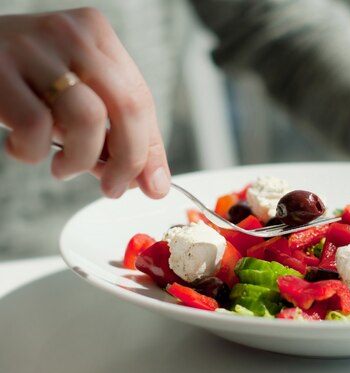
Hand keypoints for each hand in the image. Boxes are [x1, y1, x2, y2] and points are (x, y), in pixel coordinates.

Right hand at [0, 8, 169, 198]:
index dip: (151, 148)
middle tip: (114, 188)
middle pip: (127, 106)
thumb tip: (151, 181)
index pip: (141, 98)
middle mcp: (71, 34)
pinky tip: (22, 147)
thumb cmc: (21, 82)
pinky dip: (33, 152)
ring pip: (88, 117)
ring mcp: (34, 48)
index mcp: (96, 35)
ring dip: (81, 159)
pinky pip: (35, 126)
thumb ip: (111, 134)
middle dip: (129, 159)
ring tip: (63, 168)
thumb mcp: (73, 99)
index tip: (154, 185)